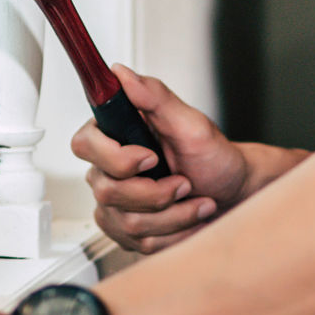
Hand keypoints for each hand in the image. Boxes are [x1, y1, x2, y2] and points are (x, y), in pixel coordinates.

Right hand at [72, 65, 249, 252]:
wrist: (231, 191)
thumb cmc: (213, 157)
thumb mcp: (191, 123)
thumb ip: (155, 97)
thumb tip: (122, 73)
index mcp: (116, 134)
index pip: (84, 144)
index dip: (115, 157)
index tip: (151, 157)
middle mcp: (108, 168)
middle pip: (107, 190)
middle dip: (156, 193)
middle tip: (185, 182)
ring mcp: (114, 202)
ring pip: (126, 221)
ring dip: (173, 215)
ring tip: (196, 201)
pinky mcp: (125, 229)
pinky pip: (139, 241)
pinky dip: (174, 233)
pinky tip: (188, 218)